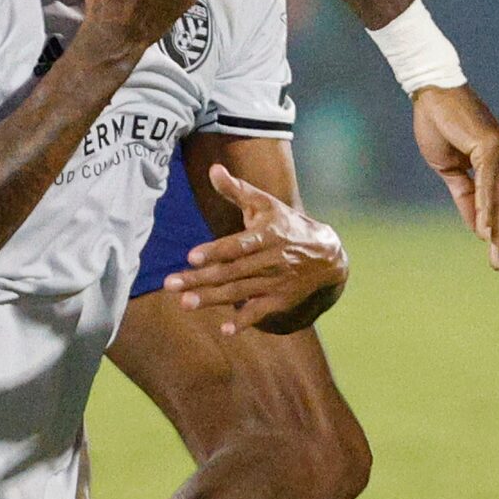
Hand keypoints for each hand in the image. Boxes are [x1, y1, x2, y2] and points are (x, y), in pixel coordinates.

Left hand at [164, 162, 348, 334]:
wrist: (328, 255)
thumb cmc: (288, 225)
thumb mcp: (266, 205)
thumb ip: (237, 190)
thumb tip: (213, 169)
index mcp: (267, 234)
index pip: (238, 244)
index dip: (215, 250)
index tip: (191, 256)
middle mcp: (272, 259)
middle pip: (231, 271)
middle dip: (200, 278)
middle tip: (170, 285)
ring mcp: (277, 282)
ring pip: (239, 291)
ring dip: (212, 299)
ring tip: (186, 304)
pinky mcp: (281, 300)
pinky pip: (261, 312)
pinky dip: (245, 321)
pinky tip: (226, 330)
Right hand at [412, 84, 498, 277]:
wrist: (430, 93)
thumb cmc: (441, 126)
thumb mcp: (451, 170)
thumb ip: (466, 198)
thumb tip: (478, 229)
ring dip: (498, 233)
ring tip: (498, 261)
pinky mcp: (489, 144)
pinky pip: (487, 185)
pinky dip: (486, 209)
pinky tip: (486, 232)